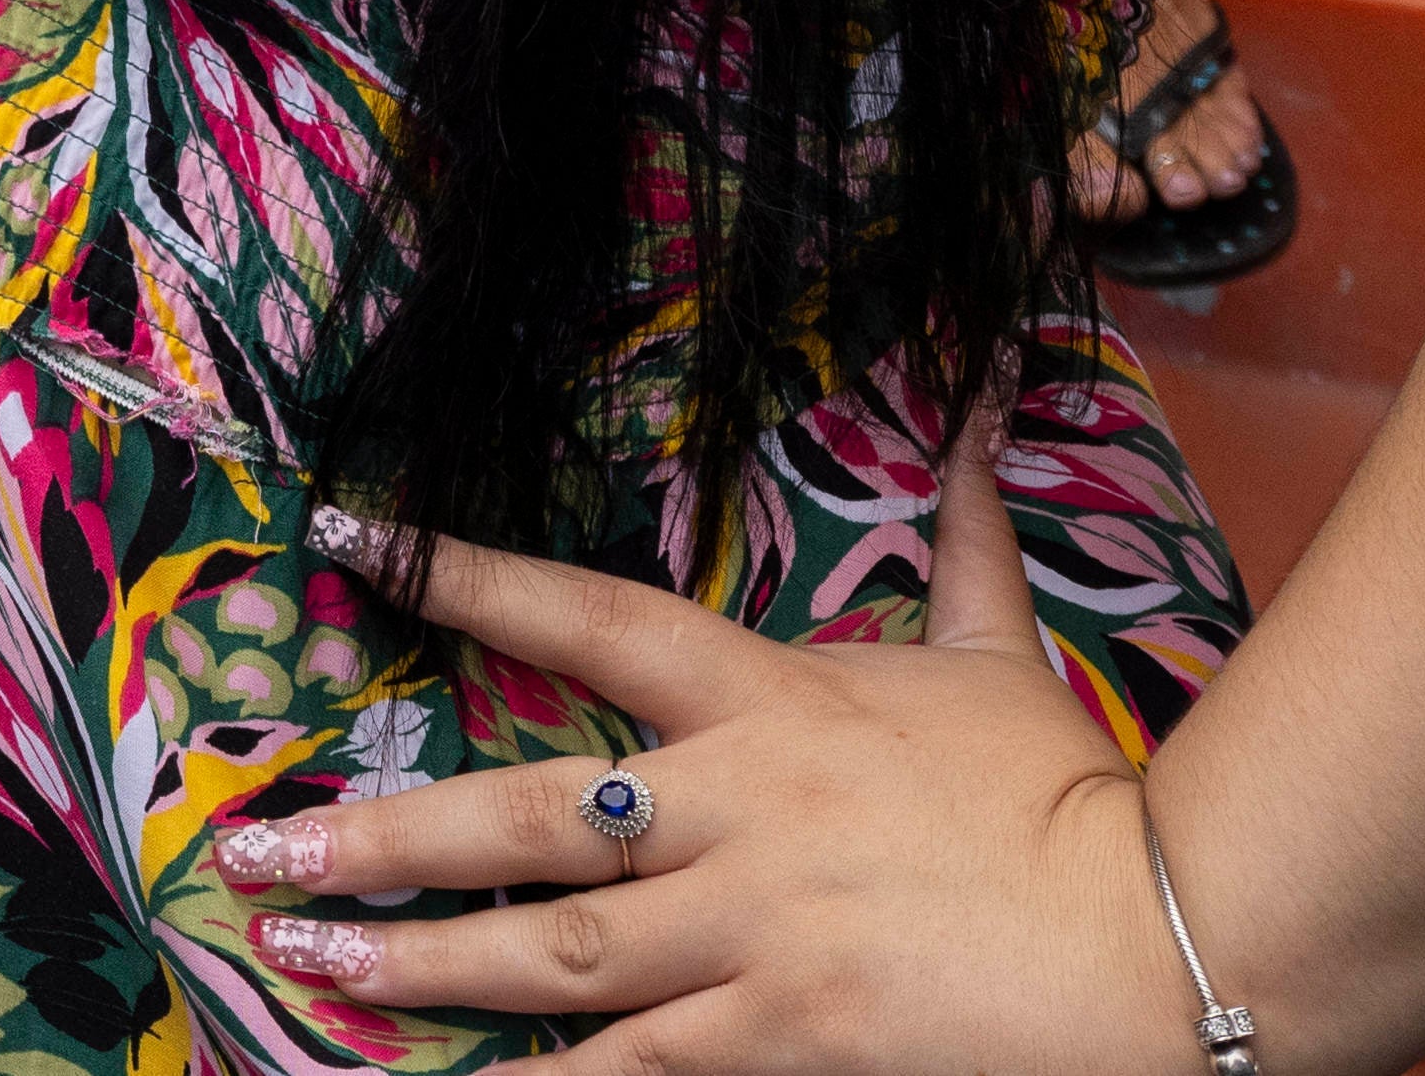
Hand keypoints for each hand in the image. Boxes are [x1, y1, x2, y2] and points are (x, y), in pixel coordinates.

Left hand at [215, 418, 1206, 1071]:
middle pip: (523, 817)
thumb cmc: (1074, 801)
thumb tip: (979, 414)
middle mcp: (733, 814)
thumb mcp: (1000, 662)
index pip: (588, 617)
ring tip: (301, 958)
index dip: (463, 573)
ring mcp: (750, 936)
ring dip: (415, 961)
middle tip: (260, 844)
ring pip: (547, 951)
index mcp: (770, 704)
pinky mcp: (781, 1041)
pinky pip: (630, 1073)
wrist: (1164, 943)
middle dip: (382, 836)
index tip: (350, 537)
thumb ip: (963, 546)